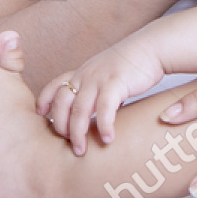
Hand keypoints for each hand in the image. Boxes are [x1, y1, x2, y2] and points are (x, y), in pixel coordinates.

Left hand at [35, 39, 163, 154]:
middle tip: (68, 143)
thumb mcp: (109, 74)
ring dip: (78, 133)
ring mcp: (99, 78)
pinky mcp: (116, 82)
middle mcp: (87, 74)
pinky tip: (107, 138)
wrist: (154, 47)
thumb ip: (99, 91)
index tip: (42, 115)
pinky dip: (103, 126)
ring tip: (82, 150)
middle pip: (62, 103)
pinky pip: (104, 108)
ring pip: (79, 109)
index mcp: (84, 71)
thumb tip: (99, 114)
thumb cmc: (135, 64)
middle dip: (60, 126)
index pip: (55, 84)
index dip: (45, 100)